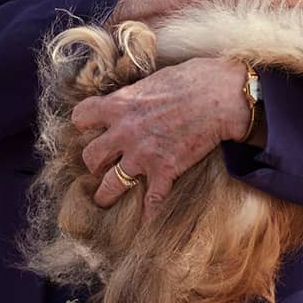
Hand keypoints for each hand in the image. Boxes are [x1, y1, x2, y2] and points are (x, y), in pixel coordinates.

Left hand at [71, 56, 252, 217]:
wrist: (220, 98)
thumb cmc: (191, 80)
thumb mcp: (151, 80)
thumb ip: (134, 96)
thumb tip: (129, 100)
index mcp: (119, 105)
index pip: (81, 117)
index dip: (84, 124)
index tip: (89, 129)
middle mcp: (124, 133)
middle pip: (91, 156)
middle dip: (93, 163)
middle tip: (100, 166)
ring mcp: (143, 155)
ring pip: (110, 185)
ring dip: (105, 194)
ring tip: (104, 200)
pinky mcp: (165, 171)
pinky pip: (151, 201)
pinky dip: (148, 214)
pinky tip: (144, 222)